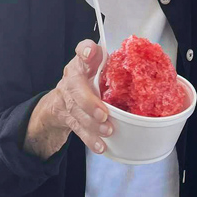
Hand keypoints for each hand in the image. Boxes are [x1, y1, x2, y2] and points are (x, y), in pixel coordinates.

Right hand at [25, 40, 110, 158]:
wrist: (62, 97)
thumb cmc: (88, 77)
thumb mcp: (97, 64)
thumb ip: (109, 61)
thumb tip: (134, 60)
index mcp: (82, 63)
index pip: (82, 50)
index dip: (85, 50)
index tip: (89, 53)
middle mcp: (71, 79)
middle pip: (76, 90)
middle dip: (89, 104)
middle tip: (103, 114)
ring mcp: (68, 100)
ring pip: (77, 113)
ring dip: (92, 125)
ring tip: (107, 130)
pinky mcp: (69, 118)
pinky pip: (78, 129)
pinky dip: (90, 139)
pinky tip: (100, 146)